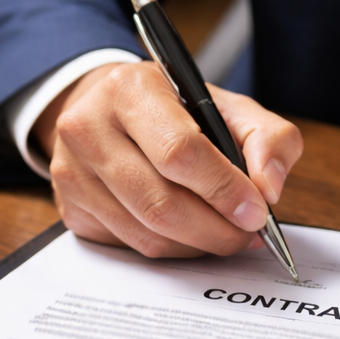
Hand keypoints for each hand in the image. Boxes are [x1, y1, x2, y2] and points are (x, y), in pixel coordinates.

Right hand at [34, 61, 303, 256]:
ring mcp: (72, 171)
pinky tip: (189, 234)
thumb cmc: (172, 109)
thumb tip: (269, 189)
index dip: (223, 189)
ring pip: (147, 233)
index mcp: (129, 89)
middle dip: (216, 229)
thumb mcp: (227, 105)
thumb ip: (267, 138)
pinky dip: (171, 249)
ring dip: (197, 245)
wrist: (105, 109)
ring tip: (225, 235)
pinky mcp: (70, 208)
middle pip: (161, 203)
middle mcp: (88, 128)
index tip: (256, 211)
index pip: (179, 152)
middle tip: (247, 235)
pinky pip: (130, 245)